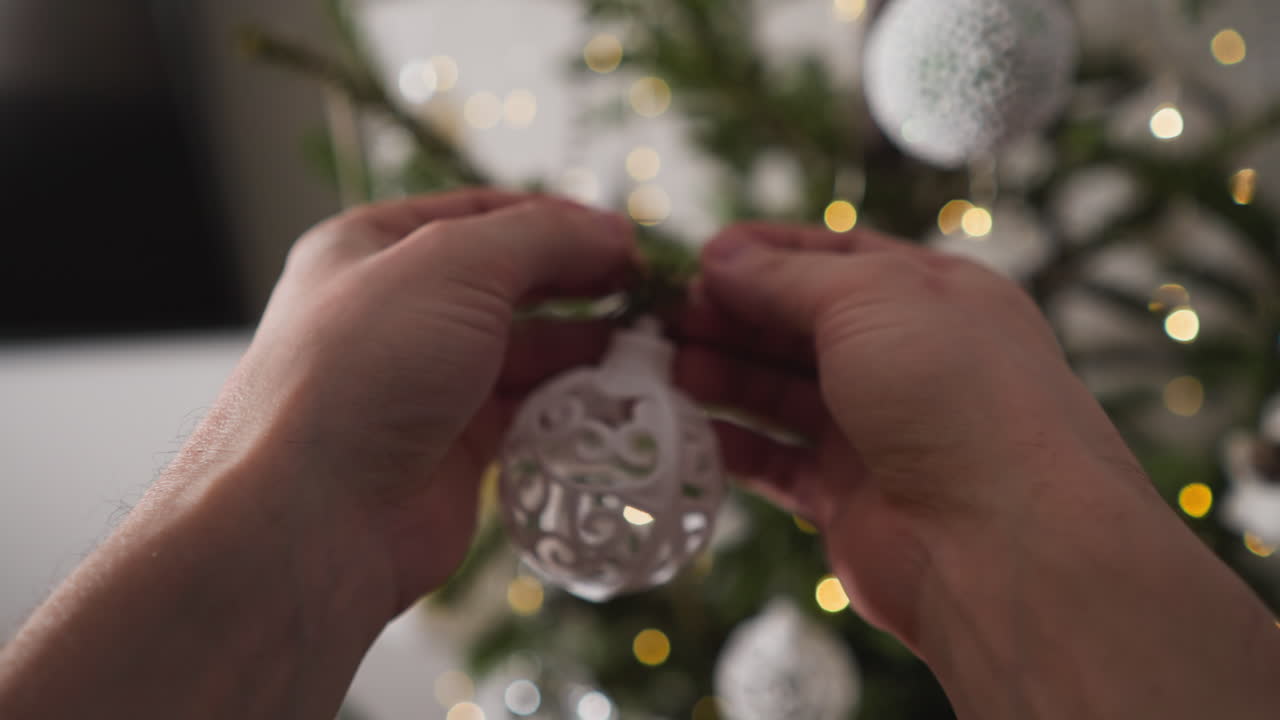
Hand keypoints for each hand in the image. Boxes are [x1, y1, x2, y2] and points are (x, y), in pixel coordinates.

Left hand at [179, 189, 633, 611]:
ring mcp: (426, 382)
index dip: (559, 220)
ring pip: (526, 351)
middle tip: (652, 294)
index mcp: (372, 247)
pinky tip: (620, 397)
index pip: (483, 213)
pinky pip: (529, 412)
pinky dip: (574, 403)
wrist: (315, 516)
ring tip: (653, 348)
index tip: (628, 238)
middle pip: (511, 282)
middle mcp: (397, 311)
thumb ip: (544, 237)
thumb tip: (615, 232)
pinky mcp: (455, 448)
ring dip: (587, 348)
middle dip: (582, 285)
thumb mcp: (455, 265)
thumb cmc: (366, 367)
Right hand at [674, 222, 1134, 635]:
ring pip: (779, 391)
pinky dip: (729, 442)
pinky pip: (774, 459)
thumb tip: (720, 256)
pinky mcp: (846, 496)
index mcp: (932, 295)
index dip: (765, 253)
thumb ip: (786, 278)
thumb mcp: (870, 301)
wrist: (1003, 543)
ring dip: (720, 375)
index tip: (699, 257)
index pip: (836, 256)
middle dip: (729, 316)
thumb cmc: (952, 394)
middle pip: (797, 325)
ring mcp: (876, 430)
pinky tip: (682, 427)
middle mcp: (906, 359)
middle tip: (661, 318)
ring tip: (660, 368)